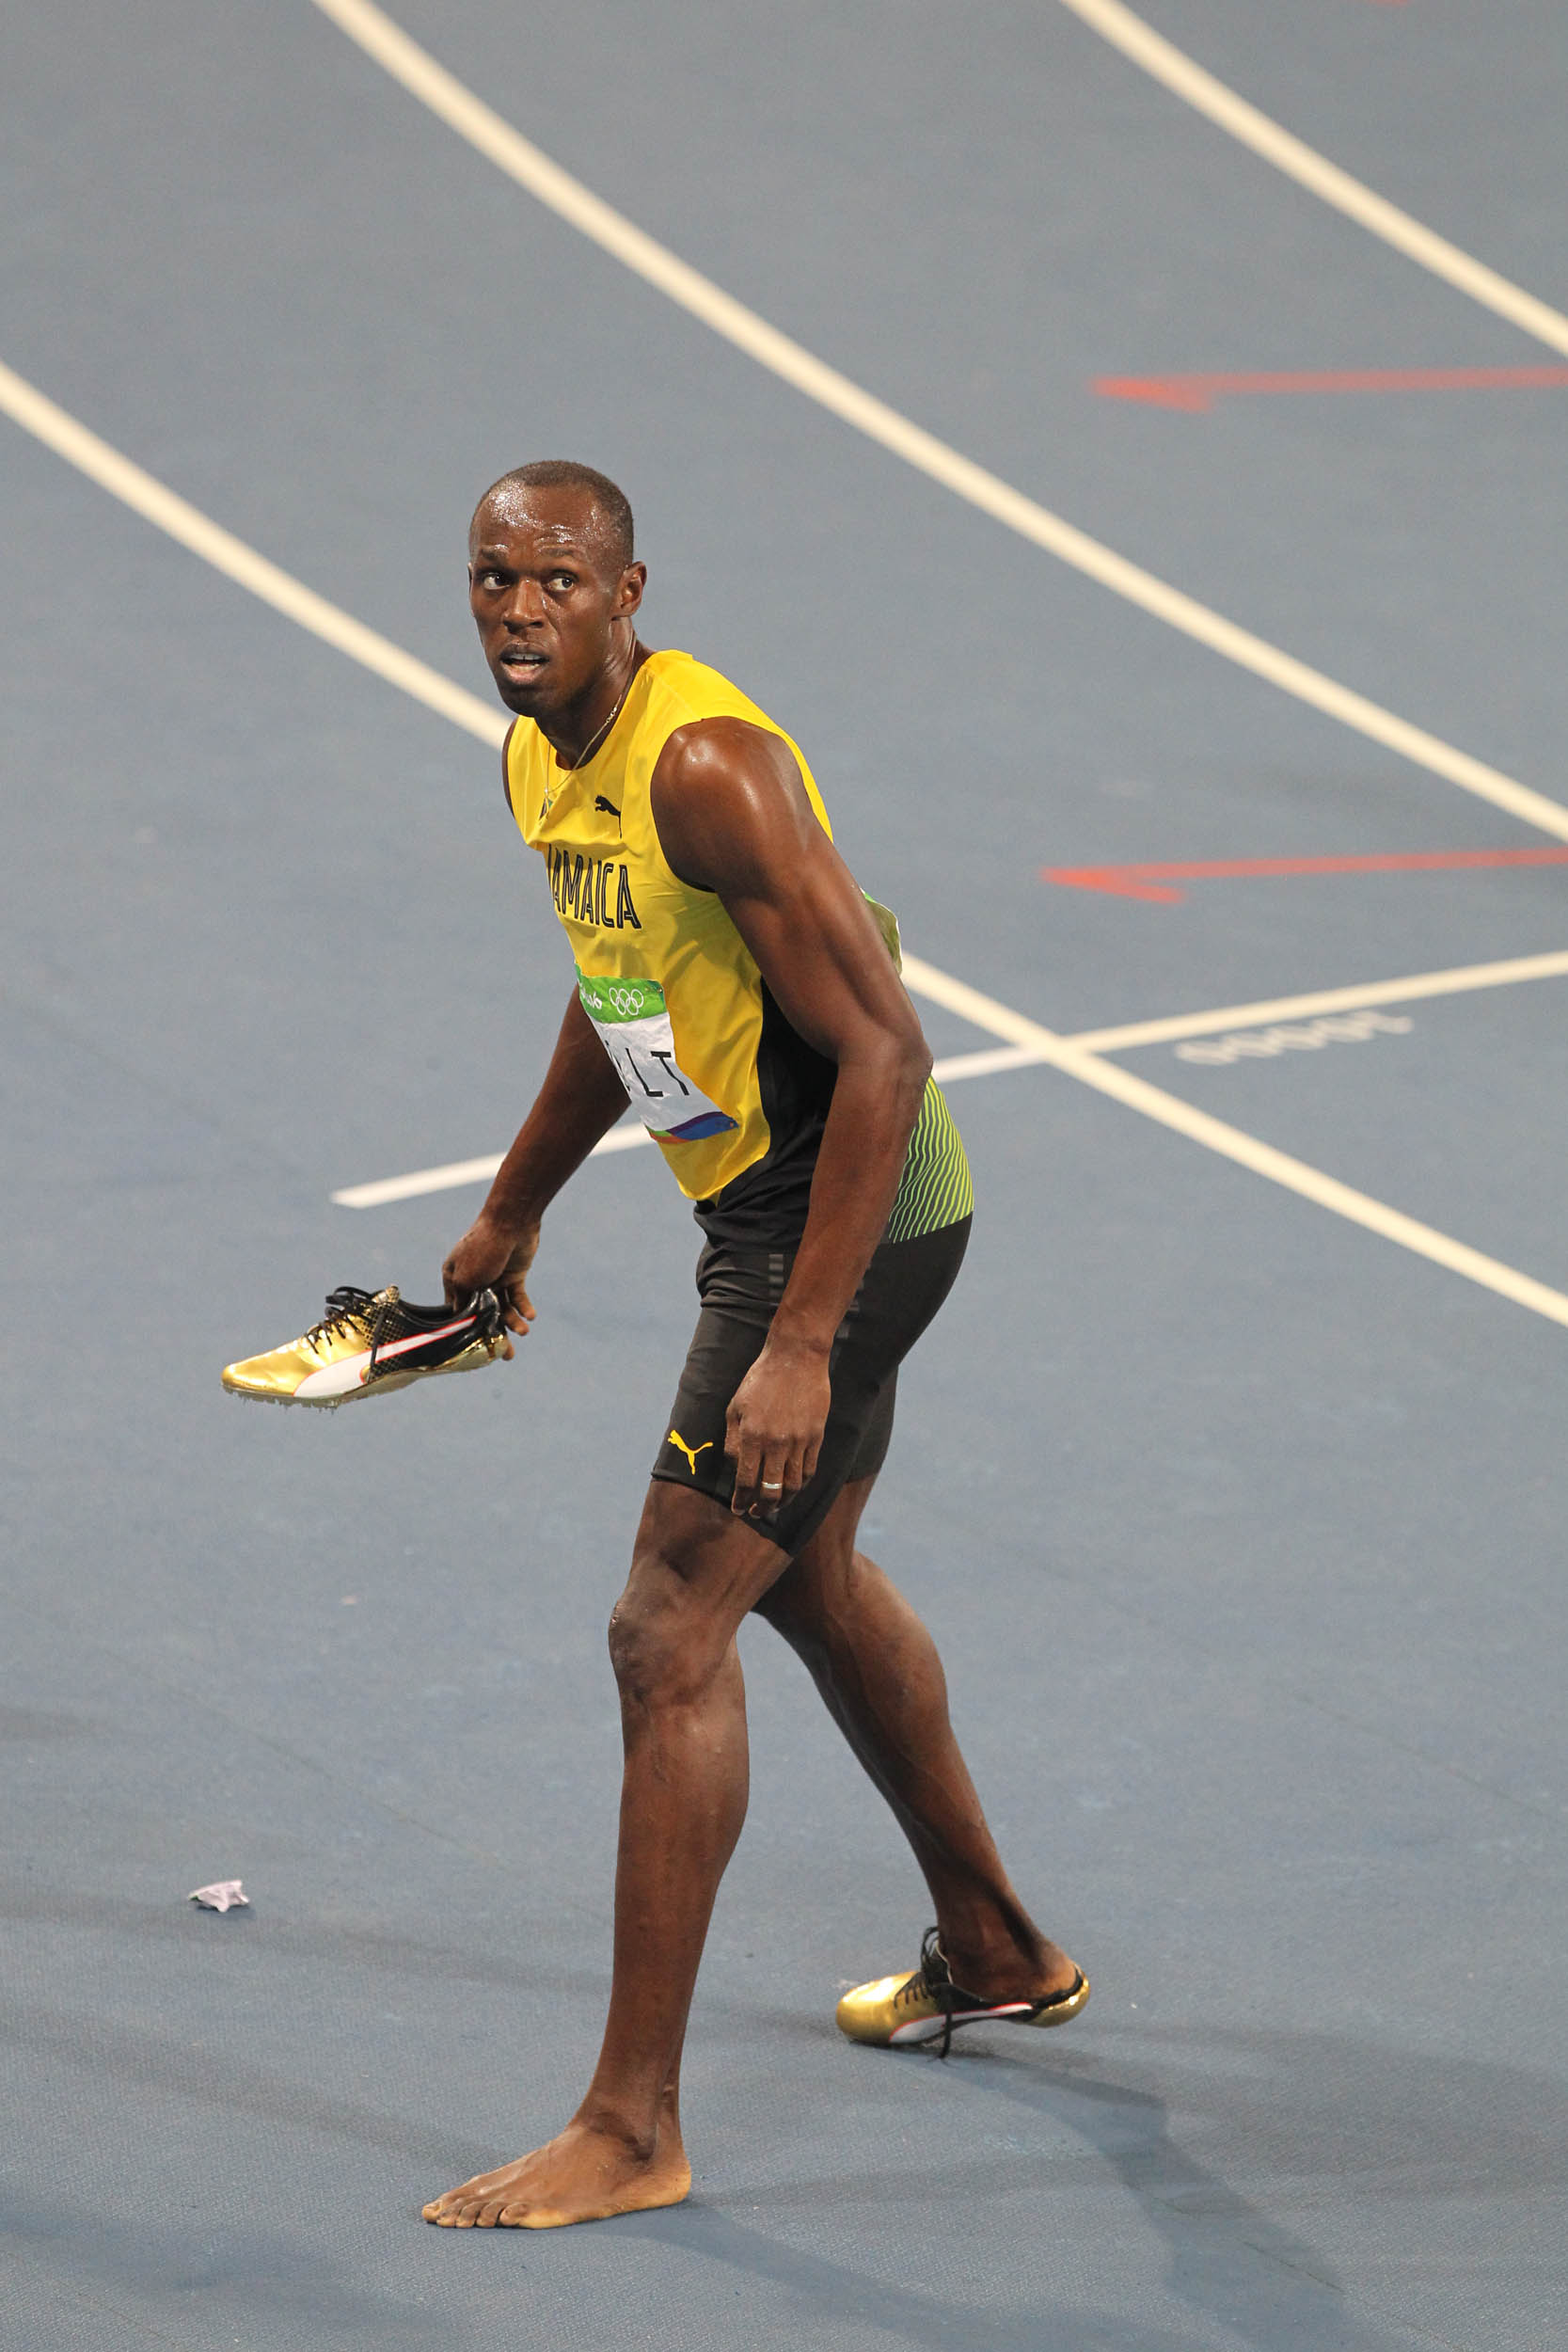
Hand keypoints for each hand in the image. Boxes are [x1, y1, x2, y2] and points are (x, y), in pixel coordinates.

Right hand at [442, 1211, 539, 1342]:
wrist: (511, 1222)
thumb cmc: (482, 1248)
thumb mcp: (465, 1279)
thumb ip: (463, 1302)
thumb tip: (462, 1323)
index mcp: (454, 1279)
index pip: (458, 1311)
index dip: (467, 1330)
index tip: (476, 1349)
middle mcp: (473, 1280)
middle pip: (483, 1313)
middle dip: (495, 1333)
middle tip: (505, 1355)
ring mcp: (494, 1277)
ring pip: (503, 1307)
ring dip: (513, 1321)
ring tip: (524, 1332)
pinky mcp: (514, 1274)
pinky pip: (518, 1296)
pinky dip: (524, 1306)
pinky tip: (531, 1316)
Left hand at [725, 1336, 830, 1521]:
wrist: (796, 1358)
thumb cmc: (759, 1380)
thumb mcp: (735, 1408)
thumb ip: (733, 1441)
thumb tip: (736, 1469)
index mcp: (751, 1436)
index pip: (746, 1482)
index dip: (741, 1501)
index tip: (738, 1509)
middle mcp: (776, 1443)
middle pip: (770, 1491)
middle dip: (761, 1508)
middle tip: (755, 1513)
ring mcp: (799, 1441)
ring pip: (793, 1486)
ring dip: (782, 1502)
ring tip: (774, 1505)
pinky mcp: (816, 1436)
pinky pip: (809, 1471)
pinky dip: (800, 1485)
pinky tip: (792, 1487)